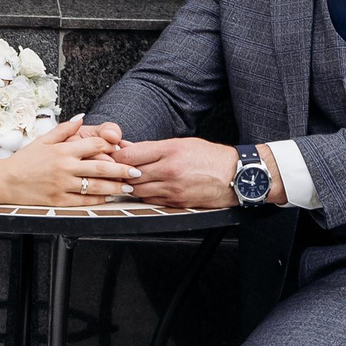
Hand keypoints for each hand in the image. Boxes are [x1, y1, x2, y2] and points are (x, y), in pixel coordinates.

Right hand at [0, 115, 141, 205]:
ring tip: (128, 188)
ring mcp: (62, 186)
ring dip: (114, 188)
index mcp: (62, 151)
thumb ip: (64, 129)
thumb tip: (81, 118)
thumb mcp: (43, 140)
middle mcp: (64, 168)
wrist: (3, 181)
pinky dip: (98, 201)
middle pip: (100, 167)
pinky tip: (108, 199)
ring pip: (95, 187)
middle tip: (136, 172)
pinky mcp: (58, 201)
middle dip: (121, 170)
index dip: (110, 146)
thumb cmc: (24, 161)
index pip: (93, 145)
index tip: (122, 150)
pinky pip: (83, 202)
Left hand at [117, 135, 243, 208]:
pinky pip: (150, 201)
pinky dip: (144, 195)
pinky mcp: (176, 203)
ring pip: (138, 190)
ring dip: (131, 186)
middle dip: (121, 172)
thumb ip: (152, 147)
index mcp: (171, 151)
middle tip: (115, 169)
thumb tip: (127, 147)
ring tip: (129, 179)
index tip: (112, 155)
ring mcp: (172, 189)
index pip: (131, 155)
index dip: (117, 156)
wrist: (233, 176)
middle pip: (131, 174)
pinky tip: (145, 189)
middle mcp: (170, 170)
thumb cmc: (209, 157)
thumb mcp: (181, 143)